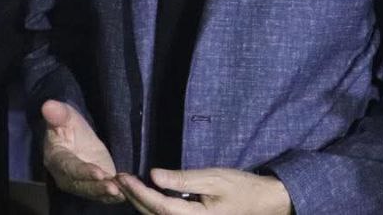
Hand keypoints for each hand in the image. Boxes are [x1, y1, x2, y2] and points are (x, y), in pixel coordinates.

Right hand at [41, 100, 123, 203]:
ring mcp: (78, 184)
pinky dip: (112, 197)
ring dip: (105, 193)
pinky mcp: (91, 188)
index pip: (68, 167)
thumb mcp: (66, 116)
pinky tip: (124, 195)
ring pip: (91, 192)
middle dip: (96, 187)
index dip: (83, 171)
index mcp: (56, 157)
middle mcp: (64, 175)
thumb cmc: (70, 125)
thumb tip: (47, 105)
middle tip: (113, 187)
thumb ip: (59, 114)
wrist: (77, 138)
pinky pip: (100, 195)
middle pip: (80, 184)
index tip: (99, 172)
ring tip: (120, 192)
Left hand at [117, 168, 290, 213]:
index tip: (122, 175)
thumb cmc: (241, 188)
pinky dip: (151, 207)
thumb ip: (182, 179)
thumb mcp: (213, 178)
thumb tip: (153, 175)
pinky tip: (144, 194)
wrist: (265, 203)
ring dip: (140, 203)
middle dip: (133, 197)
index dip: (138, 191)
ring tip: (126, 184)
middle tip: (117, 178)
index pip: (158, 206)